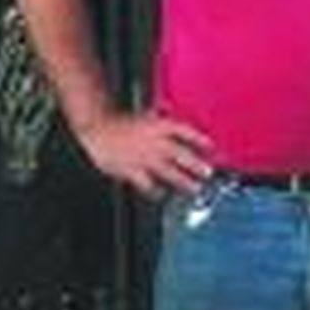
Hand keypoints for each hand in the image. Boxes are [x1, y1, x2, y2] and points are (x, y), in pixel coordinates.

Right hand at [76, 110, 213, 196]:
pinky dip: (157, 191)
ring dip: (184, 182)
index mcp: (159, 126)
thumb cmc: (121, 123)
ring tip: (195, 189)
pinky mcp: (132, 170)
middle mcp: (155, 142)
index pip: (185, 131)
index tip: (212, 148)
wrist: (97, 128)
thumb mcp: (146, 116)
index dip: (200, 140)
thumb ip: (164, 120)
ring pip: (169, 172)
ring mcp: (144, 157)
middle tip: (208, 172)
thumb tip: (178, 119)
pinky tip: (162, 194)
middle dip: (197, 165)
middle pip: (182, 155)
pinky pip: (149, 184)